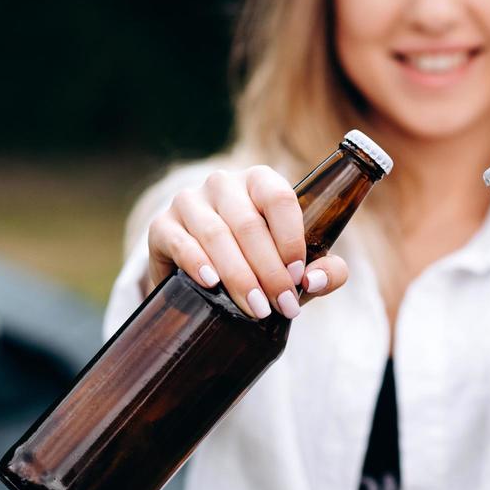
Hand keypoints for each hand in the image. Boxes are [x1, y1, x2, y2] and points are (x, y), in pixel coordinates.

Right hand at [145, 166, 349, 318]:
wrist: (205, 272)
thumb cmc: (262, 262)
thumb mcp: (297, 265)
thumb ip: (326, 271)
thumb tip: (316, 281)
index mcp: (260, 181)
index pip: (279, 198)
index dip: (290, 239)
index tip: (299, 277)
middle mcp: (222, 184)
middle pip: (249, 224)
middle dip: (269, 271)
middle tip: (282, 306)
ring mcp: (189, 202)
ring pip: (216, 235)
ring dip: (239, 276)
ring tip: (256, 308)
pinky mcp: (162, 226)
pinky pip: (181, 242)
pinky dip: (197, 263)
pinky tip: (212, 284)